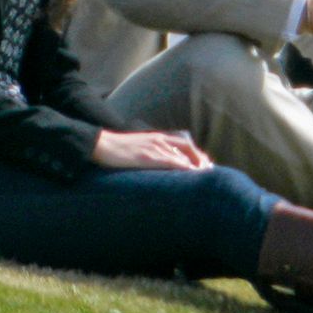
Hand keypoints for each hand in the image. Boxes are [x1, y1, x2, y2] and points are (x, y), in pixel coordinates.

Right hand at [91, 130, 213, 171]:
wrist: (102, 145)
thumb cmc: (118, 150)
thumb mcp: (138, 147)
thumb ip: (152, 152)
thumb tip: (161, 164)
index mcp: (158, 137)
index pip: (184, 144)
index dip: (197, 154)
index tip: (206, 165)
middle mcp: (159, 140)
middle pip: (188, 147)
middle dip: (201, 159)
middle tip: (210, 172)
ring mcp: (154, 147)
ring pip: (181, 155)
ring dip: (195, 165)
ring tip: (205, 175)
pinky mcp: (147, 156)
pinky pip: (169, 161)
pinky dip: (182, 167)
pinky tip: (190, 174)